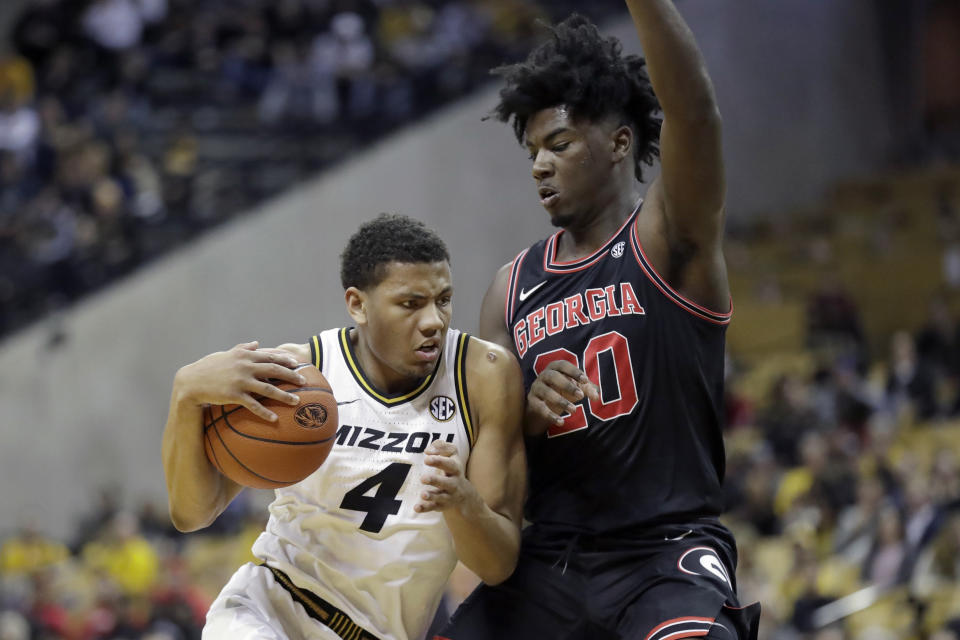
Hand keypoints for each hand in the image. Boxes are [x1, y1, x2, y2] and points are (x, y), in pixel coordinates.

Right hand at [174, 341, 305, 421]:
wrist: (191, 381)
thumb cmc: (209, 367)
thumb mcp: (226, 354)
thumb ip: (243, 348)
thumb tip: (256, 343)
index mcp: (244, 355)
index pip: (270, 355)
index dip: (285, 359)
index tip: (298, 363)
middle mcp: (245, 366)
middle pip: (274, 369)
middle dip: (291, 375)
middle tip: (303, 381)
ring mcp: (240, 380)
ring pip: (268, 388)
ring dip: (284, 396)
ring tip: (296, 401)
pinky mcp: (234, 394)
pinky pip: (253, 404)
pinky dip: (265, 412)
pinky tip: (274, 418)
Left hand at [415, 440, 477, 514]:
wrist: (464, 494)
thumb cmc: (452, 468)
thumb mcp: (452, 455)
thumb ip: (441, 447)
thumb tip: (428, 451)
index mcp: (456, 469)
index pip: (450, 465)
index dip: (439, 461)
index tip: (426, 459)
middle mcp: (454, 484)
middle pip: (447, 483)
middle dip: (435, 480)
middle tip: (423, 478)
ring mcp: (448, 496)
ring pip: (441, 497)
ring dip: (432, 496)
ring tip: (423, 494)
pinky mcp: (441, 505)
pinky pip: (434, 507)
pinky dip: (425, 508)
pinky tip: (416, 507)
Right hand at [526, 360, 599, 431]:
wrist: (541, 406)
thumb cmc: (561, 391)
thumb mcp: (575, 388)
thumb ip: (587, 390)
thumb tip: (596, 397)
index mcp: (554, 368)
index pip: (563, 365)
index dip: (573, 371)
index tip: (585, 380)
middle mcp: (543, 376)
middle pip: (553, 376)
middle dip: (567, 385)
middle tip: (581, 396)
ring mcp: (536, 388)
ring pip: (546, 392)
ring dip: (560, 401)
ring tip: (574, 410)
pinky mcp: (532, 402)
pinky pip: (540, 408)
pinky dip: (550, 415)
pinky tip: (561, 422)